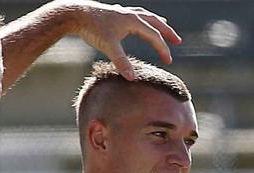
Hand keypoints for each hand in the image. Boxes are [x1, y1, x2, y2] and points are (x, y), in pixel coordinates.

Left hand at [66, 1, 181, 79]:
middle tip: (178, 41)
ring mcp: (122, 12)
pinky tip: (138, 23)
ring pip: (145, 16)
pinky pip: (134, 15)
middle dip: (167, 32)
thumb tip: (133, 78)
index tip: (169, 61)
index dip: (163, 49)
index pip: (154, 36)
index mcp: (133, 21)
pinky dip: (141, 19)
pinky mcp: (114, 14)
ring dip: (156, 22)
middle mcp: (130, 14)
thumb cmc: (92, 29)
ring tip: (164, 26)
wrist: (75, 14)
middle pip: (155, 22)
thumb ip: (122, 62)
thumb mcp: (109, 47)